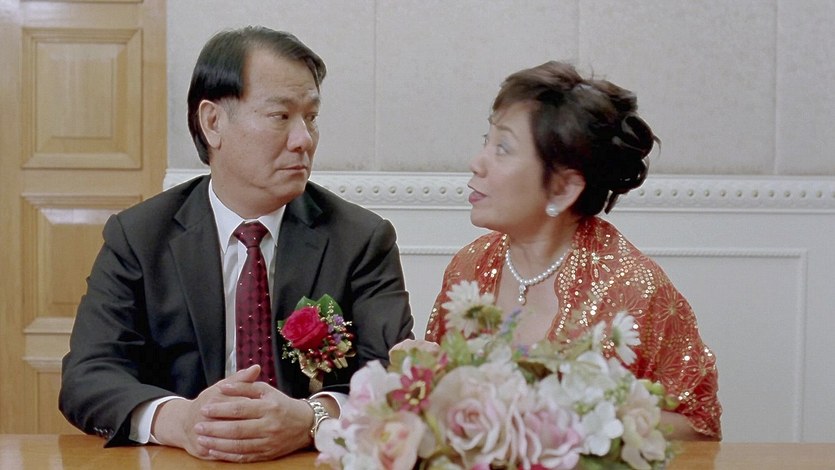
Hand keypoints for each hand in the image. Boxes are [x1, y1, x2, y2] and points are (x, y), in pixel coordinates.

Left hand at [152, 365, 313, 461]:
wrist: (305, 424)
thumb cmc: (282, 404)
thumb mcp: (267, 390)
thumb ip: (245, 385)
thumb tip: (224, 386)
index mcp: (269, 407)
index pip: (241, 408)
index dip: (221, 408)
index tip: (205, 408)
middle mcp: (269, 425)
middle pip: (237, 429)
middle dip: (215, 428)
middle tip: (198, 426)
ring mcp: (268, 442)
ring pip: (239, 445)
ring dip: (217, 443)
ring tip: (201, 439)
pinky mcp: (267, 454)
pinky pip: (244, 456)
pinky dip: (228, 455)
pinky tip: (214, 450)